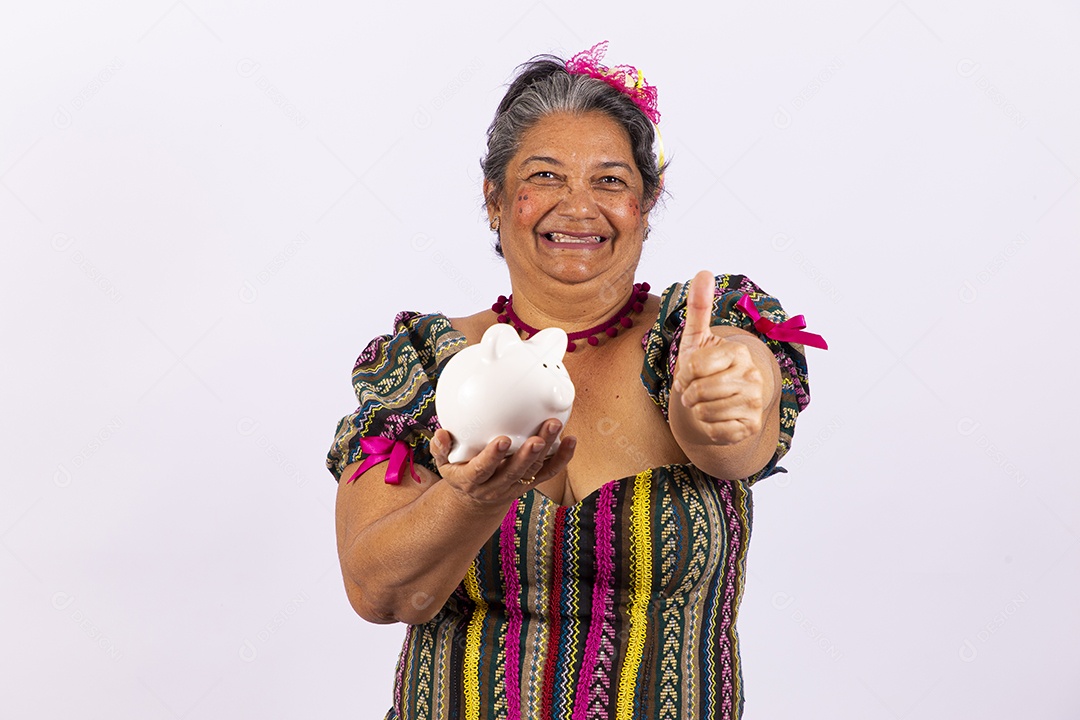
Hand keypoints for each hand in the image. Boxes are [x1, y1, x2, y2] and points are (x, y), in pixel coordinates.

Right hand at [429, 420, 575, 507]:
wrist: (476, 499)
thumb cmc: (460, 471)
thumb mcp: (444, 464)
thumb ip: (440, 448)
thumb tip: (441, 433)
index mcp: (472, 480)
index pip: (482, 470)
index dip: (492, 457)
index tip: (502, 440)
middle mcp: (495, 486)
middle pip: (514, 471)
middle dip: (527, 454)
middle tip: (538, 437)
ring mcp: (515, 486)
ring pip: (534, 470)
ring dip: (547, 450)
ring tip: (555, 427)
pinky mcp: (530, 483)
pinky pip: (549, 473)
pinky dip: (562, 458)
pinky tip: (571, 440)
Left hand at [671, 270, 772, 445]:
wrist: (718, 401)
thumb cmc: (704, 368)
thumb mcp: (697, 338)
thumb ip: (699, 307)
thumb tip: (703, 271)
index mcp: (737, 352)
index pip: (693, 366)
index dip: (683, 373)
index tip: (688, 373)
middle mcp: (752, 375)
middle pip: (698, 390)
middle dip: (687, 393)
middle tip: (693, 391)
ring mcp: (754, 401)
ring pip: (705, 410)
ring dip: (695, 409)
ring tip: (702, 402)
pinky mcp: (750, 425)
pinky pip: (715, 430)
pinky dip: (706, 426)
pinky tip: (714, 418)